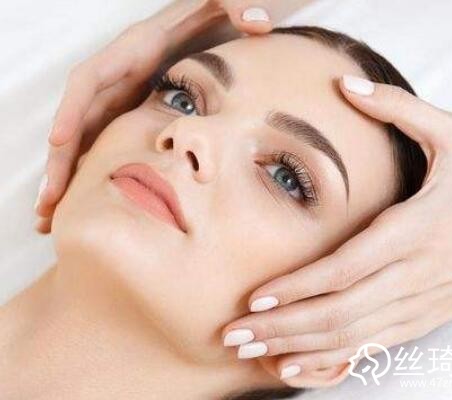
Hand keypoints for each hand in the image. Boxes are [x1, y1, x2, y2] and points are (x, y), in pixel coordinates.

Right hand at [34, 0, 311, 232]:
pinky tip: (85, 199)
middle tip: (46, 206)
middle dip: (60, 161)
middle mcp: (122, 73)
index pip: (91, 79)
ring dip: (67, 175)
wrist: (215, 13)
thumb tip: (257, 23)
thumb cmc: (215, 6)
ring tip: (48, 218)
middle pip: (79, 119)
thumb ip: (237, 4)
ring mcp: (126, 92)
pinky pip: (105, 140)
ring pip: (86, 136)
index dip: (72, 109)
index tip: (58, 143)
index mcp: (136, 50)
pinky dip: (90, 170)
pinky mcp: (135, 106)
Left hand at [221, 74, 451, 386]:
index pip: (347, 268)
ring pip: (346, 338)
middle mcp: (409, 276)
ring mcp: (412, 306)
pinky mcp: (413, 323)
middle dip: (282, 325)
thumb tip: (348, 83)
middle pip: (337, 312)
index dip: (301, 286)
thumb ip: (400, 109)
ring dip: (294, 348)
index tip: (257, 294)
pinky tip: (292, 367)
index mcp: (413, 232)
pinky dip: (326, 362)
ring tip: (249, 350)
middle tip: (235, 333)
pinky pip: (365, 350)